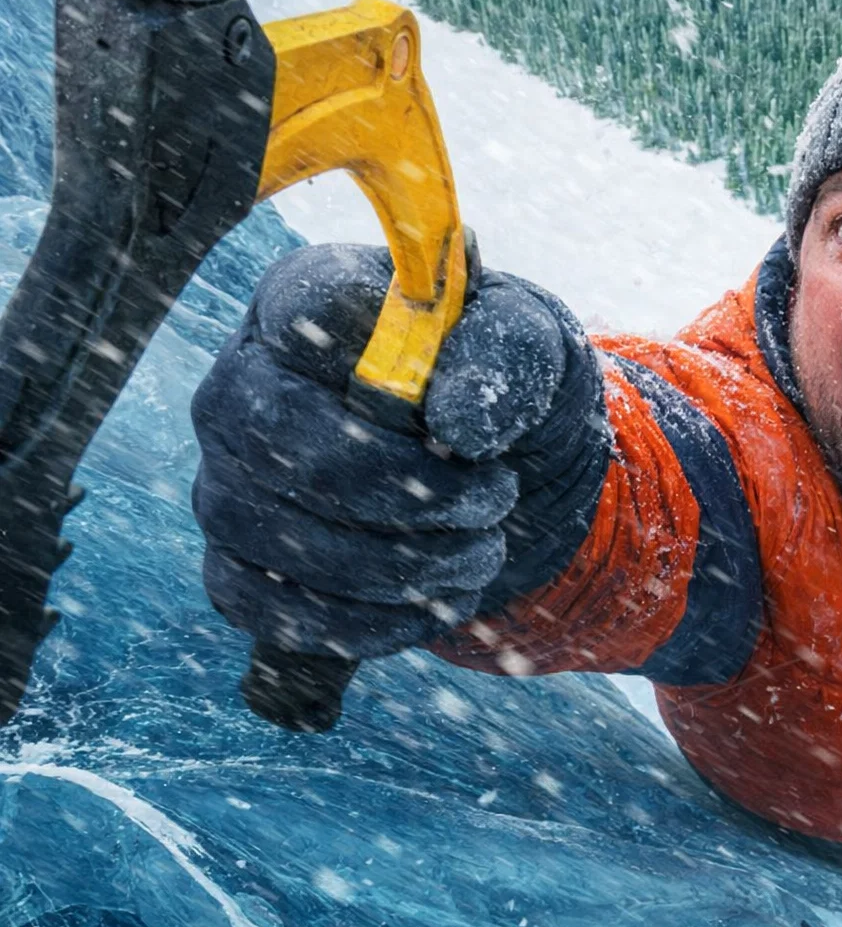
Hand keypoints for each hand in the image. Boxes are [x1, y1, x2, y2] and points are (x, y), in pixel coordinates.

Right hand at [191, 243, 594, 659]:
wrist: (502, 474)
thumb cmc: (501, 386)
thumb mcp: (530, 348)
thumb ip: (502, 355)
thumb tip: (453, 421)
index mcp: (304, 304)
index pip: (306, 318)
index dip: (391, 383)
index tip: (467, 424)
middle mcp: (239, 388)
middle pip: (286, 445)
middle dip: (412, 492)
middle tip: (496, 498)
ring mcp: (226, 483)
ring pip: (283, 542)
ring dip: (407, 565)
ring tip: (481, 549)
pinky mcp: (238, 570)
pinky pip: (280, 615)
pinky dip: (376, 622)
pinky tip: (439, 597)